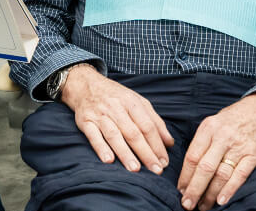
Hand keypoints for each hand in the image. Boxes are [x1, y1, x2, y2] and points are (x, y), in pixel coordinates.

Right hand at [59, 65, 174, 174]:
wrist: (86, 85)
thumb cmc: (116, 96)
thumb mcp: (138, 102)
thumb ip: (155, 121)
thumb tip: (169, 143)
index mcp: (131, 102)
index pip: (147, 126)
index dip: (157, 144)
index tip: (164, 161)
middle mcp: (116, 108)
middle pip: (133, 133)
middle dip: (146, 153)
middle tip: (156, 169)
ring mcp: (100, 115)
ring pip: (114, 135)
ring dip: (125, 153)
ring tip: (135, 169)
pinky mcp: (85, 122)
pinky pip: (93, 136)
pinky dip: (100, 148)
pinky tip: (108, 160)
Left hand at [177, 90, 255, 209]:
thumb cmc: (232, 120)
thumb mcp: (213, 123)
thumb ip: (201, 143)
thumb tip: (187, 170)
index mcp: (208, 128)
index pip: (192, 156)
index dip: (185, 176)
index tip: (180, 190)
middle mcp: (222, 137)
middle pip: (204, 168)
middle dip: (194, 189)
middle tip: (187, 204)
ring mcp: (239, 146)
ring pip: (221, 174)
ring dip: (210, 194)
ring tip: (203, 205)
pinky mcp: (253, 154)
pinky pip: (240, 175)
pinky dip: (230, 189)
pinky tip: (221, 200)